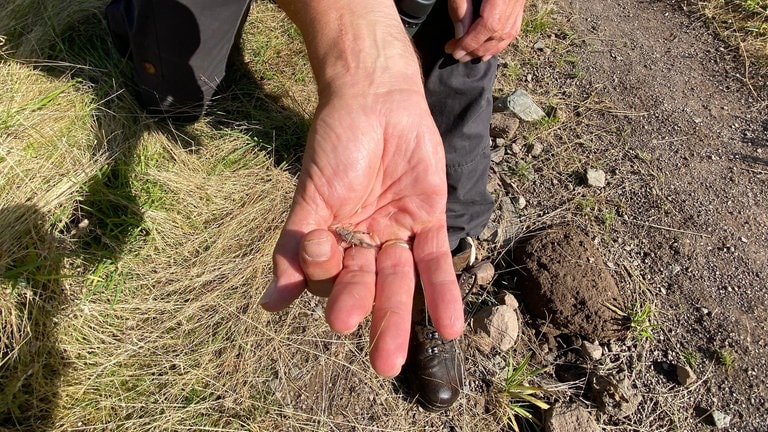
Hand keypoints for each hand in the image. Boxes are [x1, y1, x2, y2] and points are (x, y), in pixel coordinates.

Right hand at [259, 85, 463, 377]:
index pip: (329, 275)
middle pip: (368, 288)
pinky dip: (444, 293)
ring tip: (395, 361)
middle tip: (379, 361)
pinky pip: (437, 262)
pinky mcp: (429, 220)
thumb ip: (294, 249)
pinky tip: (450, 327)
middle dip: (373, 320)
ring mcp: (397, 233)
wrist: (375, 99)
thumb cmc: (335, 144)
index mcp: (331, 239)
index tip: (323, 248)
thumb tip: (271, 304)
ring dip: (403, 319)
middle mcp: (363, 242)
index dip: (329, 273)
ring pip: (401, 282)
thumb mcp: (310, 198)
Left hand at [446, 0, 525, 61]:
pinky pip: (513, 27)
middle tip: (457, 55)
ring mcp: (519, 2)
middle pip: (498, 33)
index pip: (489, 26)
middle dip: (476, 49)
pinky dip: (501, 41)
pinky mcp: (519, 2)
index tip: (454, 51)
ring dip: (488, 49)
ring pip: (508, 33)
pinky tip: (490, 49)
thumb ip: (460, 7)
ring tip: (470, 56)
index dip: (471, 43)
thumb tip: (460, 34)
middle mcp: (515, 1)